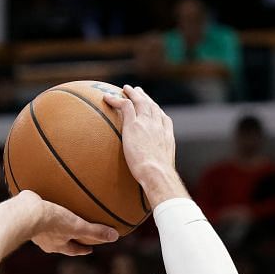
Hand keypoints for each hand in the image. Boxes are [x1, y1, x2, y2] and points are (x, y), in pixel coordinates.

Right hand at [18, 192, 116, 255]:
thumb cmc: (50, 223)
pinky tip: (47, 193)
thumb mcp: (76, 227)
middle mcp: (45, 239)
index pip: (73, 250)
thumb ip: (95, 231)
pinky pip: (38, 209)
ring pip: (48, 226)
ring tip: (61, 212)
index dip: (82, 249)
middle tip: (76, 232)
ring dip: (55, 222)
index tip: (90, 249)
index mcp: (57, 244)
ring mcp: (34, 227)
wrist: (24, 213)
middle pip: (60, 240)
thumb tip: (115, 236)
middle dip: (69, 237)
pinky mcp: (27, 213)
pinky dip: (44, 205)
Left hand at [101, 85, 185, 206]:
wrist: (157, 174)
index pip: (163, 119)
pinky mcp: (135, 124)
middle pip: (152, 107)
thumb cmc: (160, 180)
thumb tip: (151, 184)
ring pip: (140, 102)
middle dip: (146, 98)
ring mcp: (148, 123)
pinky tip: (107, 98)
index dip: (157, 112)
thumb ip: (156, 172)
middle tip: (138, 92)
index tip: (153, 108)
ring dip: (133, 94)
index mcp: (167, 137)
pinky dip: (116, 100)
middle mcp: (159, 126)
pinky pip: (125, 106)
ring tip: (125, 89)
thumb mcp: (161, 173)